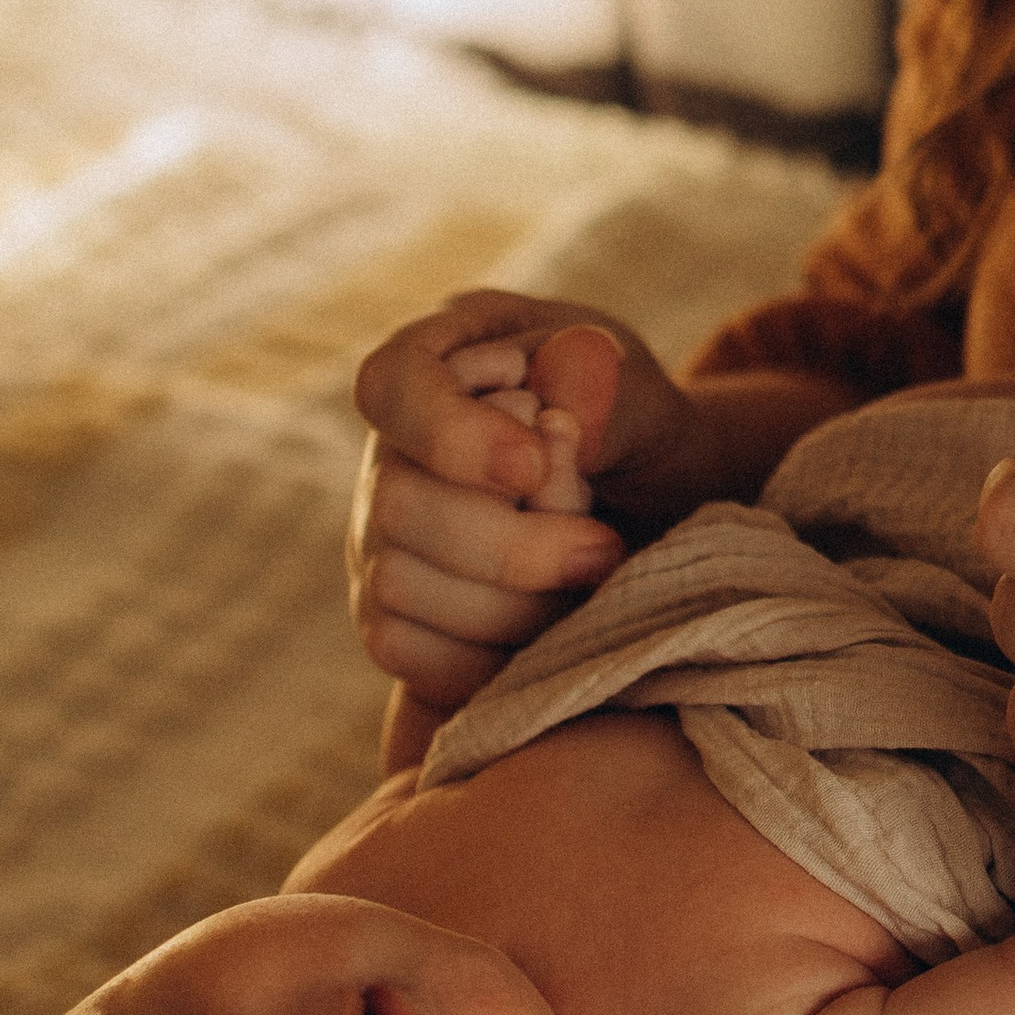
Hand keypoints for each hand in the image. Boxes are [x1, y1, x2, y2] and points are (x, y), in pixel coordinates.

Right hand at [348, 290, 713, 702]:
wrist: (639, 498)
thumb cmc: (628, 426)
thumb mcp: (633, 389)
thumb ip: (602, 394)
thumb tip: (559, 419)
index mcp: (441, 357)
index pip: (396, 386)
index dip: (457, 436)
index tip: (535, 466)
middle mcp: (389, 449)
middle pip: (397, 505)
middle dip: (513, 547)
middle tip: (604, 551)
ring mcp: (376, 534)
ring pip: (397, 585)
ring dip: (511, 604)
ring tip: (588, 584)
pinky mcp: (388, 610)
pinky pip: (402, 650)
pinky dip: (485, 656)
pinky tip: (551, 632)